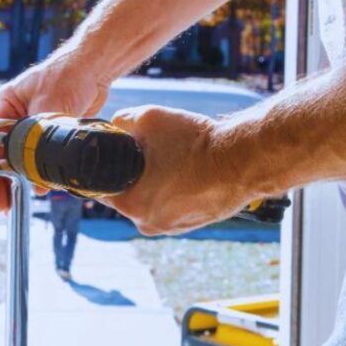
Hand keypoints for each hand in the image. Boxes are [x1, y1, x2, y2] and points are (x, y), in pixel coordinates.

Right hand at [0, 61, 110, 209]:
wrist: (94, 70)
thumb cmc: (68, 74)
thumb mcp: (49, 105)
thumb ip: (42, 138)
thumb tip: (37, 170)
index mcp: (4, 105)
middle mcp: (15, 117)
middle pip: (3, 154)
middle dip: (2, 178)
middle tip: (3, 201)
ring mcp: (32, 126)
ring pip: (22, 158)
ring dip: (22, 176)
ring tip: (18, 197)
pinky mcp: (50, 133)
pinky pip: (40, 157)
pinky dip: (40, 170)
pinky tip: (42, 183)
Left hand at [105, 105, 252, 234]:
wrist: (243, 161)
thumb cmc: (196, 143)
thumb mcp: (150, 118)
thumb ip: (122, 120)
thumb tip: (115, 125)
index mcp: (132, 205)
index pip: (101, 189)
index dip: (102, 168)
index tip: (112, 153)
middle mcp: (149, 224)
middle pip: (127, 195)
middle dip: (133, 173)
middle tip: (149, 151)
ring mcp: (172, 228)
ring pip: (151, 201)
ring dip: (155, 182)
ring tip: (174, 160)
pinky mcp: (192, 225)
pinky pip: (172, 206)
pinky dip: (175, 190)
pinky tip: (187, 172)